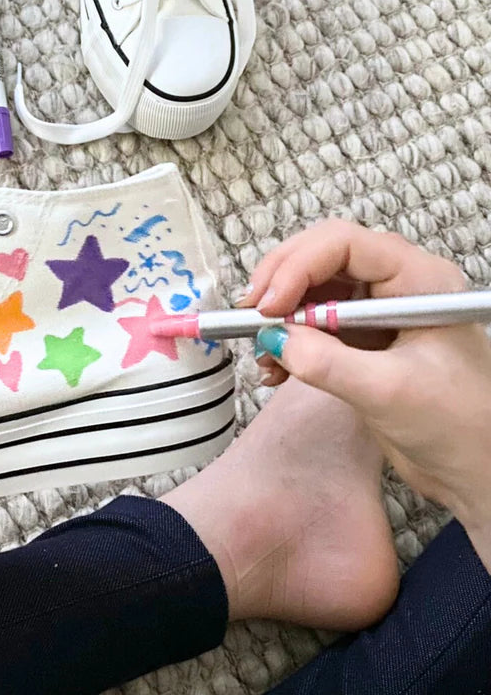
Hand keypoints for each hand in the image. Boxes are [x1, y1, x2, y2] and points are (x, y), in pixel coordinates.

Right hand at [242, 220, 490, 567]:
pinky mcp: (363, 342)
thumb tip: (273, 340)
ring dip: (280, 316)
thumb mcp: (390, 392)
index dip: (298, 266)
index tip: (268, 306)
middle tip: (251, 314)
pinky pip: (312, 326)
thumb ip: (328, 363)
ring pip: (312, 291)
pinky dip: (287, 343)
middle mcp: (397, 286)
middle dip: (281, 283)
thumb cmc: (461, 428)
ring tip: (263, 350)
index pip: (344, 244)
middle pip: (322, 258)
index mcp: (419, 280)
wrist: (480, 474)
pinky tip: (276, 370)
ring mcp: (378, 314)